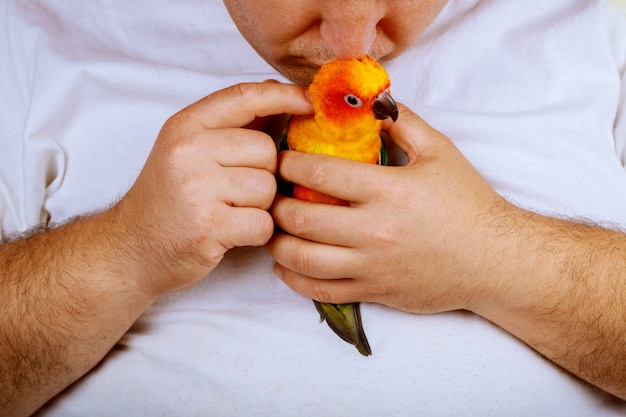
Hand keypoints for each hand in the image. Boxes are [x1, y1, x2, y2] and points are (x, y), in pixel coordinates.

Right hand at [112, 82, 311, 296]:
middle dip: (262, 174)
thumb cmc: (169, 198)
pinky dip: (256, 233)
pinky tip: (232, 233)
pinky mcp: (207, 227)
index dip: (283, 96)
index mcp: (185, 126)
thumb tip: (281, 94)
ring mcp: (196, 189)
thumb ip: (235, 124)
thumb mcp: (190, 150)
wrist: (131, 249)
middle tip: (235, 192)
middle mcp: (188, 151)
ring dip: (260, 206)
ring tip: (230, 212)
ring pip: (268, 188)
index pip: (244, 97)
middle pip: (266, 151)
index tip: (307, 103)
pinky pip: (264, 223)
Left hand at [267, 104, 507, 313]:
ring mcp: (371, 266)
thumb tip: (371, 104)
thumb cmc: (468, 204)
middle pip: (301, 217)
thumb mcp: (441, 152)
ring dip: (277, 241)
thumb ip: (403, 123)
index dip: (289, 162)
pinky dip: (294, 279)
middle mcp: (374, 230)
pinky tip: (284, 265)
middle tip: (269, 192)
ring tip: (270, 226)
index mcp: (389, 190)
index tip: (279, 158)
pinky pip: (321, 291)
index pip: (320, 172)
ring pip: (303, 258)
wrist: (495, 260)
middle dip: (275, 202)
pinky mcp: (373, 291)